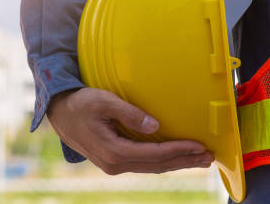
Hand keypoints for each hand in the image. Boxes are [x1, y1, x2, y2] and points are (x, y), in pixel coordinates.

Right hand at [46, 87, 213, 174]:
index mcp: (114, 151)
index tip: (200, 146)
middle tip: (210, 156)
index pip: (155, 154)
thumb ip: (129, 113)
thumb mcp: (103, 101)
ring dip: (178, 162)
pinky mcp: (116, 160)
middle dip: (185, 160)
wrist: (59, 114)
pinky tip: (177, 156)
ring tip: (200, 158)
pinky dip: (164, 160)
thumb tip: (154, 126)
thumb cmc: (80, 104)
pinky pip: (145, 163)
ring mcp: (115, 165)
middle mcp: (116, 163)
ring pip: (153, 167)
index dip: (179, 150)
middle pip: (158, 165)